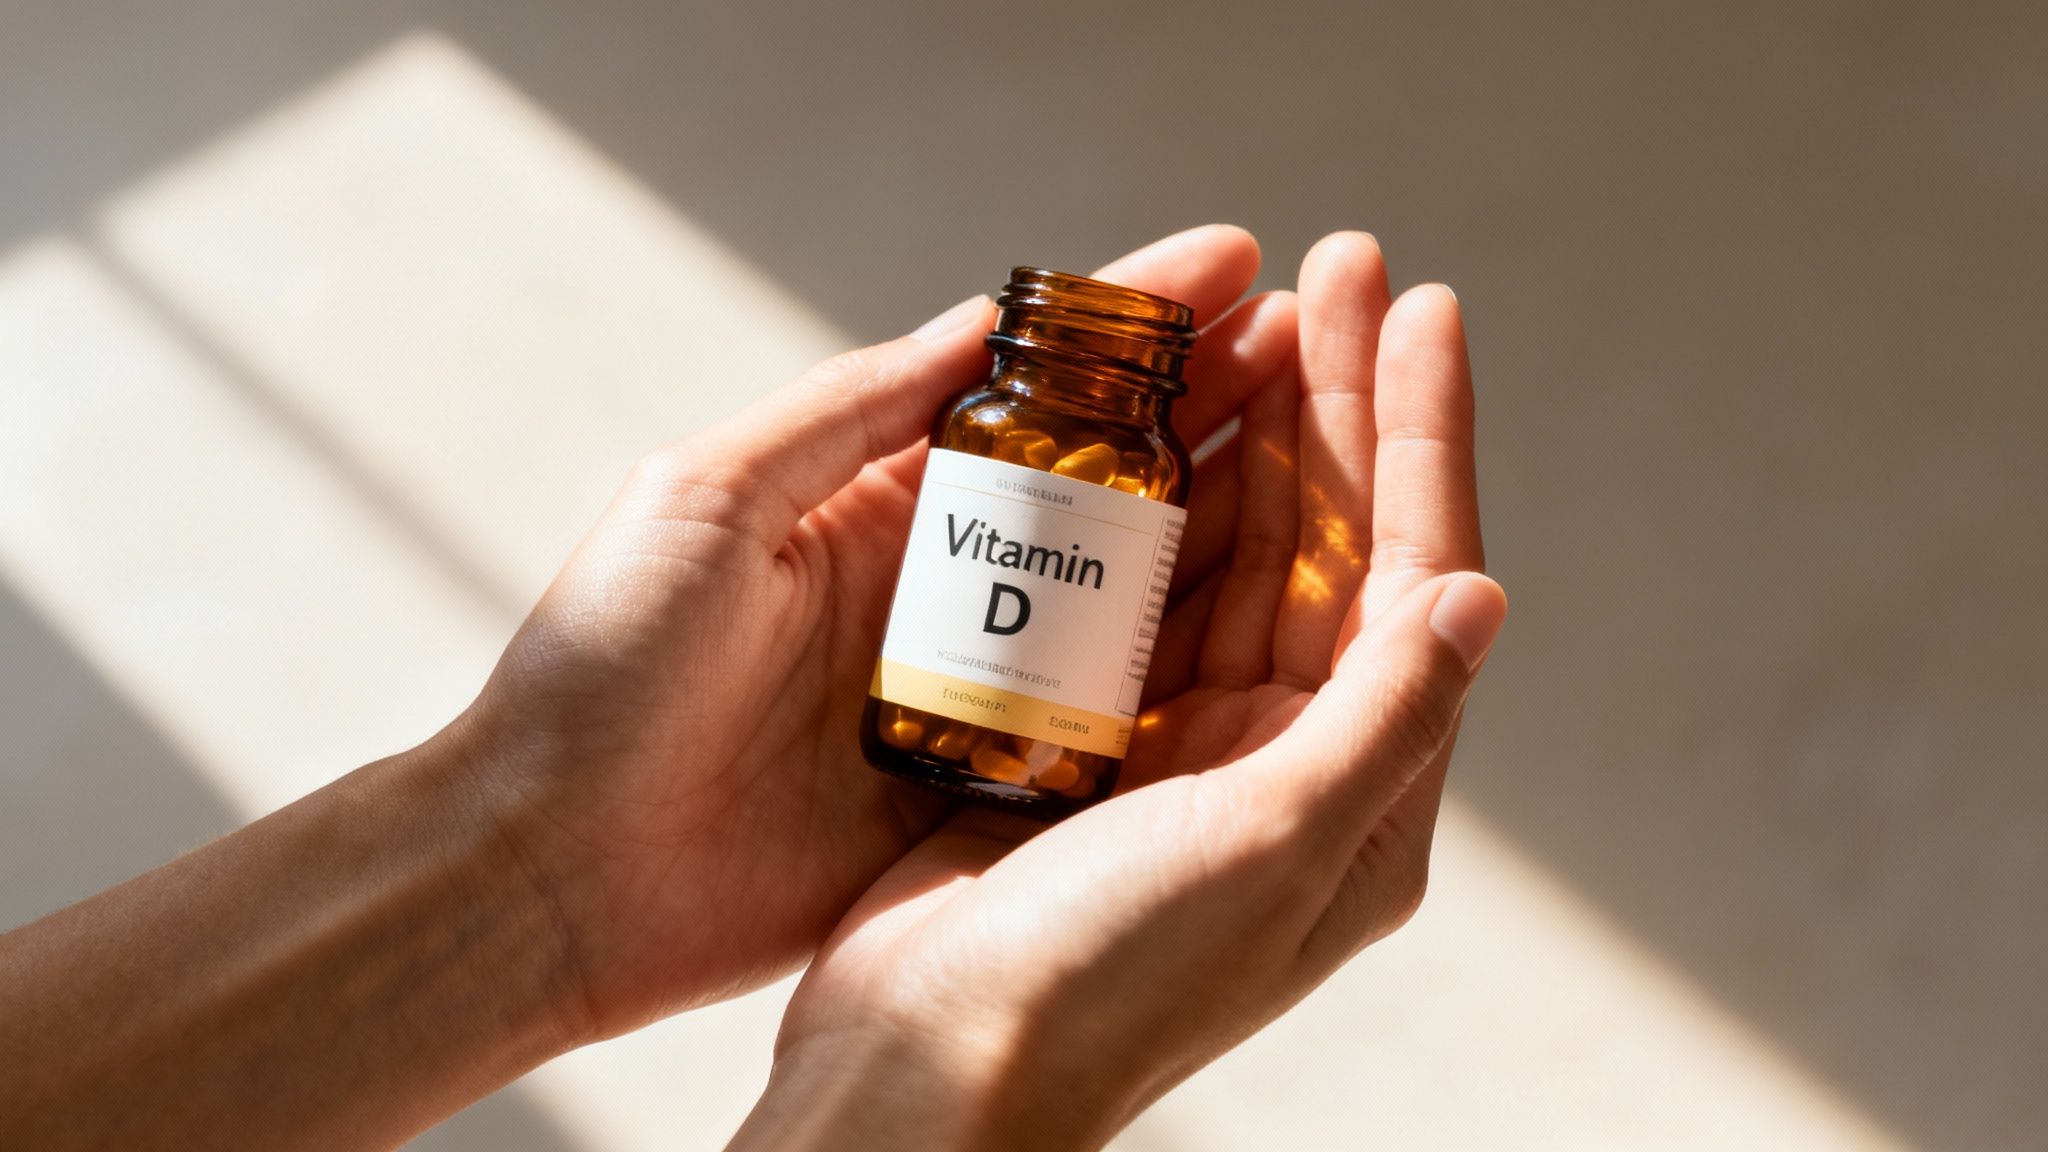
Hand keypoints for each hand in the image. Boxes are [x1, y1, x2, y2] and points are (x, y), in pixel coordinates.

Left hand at [455, 226, 1281, 1036]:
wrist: (556, 871)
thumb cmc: (602, 671)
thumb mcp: (706, 495)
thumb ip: (844, 410)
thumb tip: (976, 321)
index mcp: (871, 500)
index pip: (1031, 389)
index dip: (1137, 323)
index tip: (1234, 266)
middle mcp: (939, 585)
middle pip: (1107, 480)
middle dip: (1217, 408)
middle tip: (1316, 349)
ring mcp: (968, 687)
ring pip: (1128, 593)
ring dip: (1229, 524)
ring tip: (1331, 459)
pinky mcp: (977, 786)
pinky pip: (1105, 721)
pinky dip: (1190, 676)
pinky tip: (1274, 631)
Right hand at [732, 234, 1503, 1148]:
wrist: (928, 1064)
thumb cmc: (1101, 984)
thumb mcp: (1267, 852)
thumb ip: (1382, 723)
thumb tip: (1486, 595)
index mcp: (1358, 799)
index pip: (1414, 579)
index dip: (1421, 439)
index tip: (1420, 311)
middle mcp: (1289, 765)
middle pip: (1334, 546)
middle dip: (1341, 404)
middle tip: (1340, 266)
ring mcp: (1190, 750)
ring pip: (1242, 556)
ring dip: (1256, 435)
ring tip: (1258, 311)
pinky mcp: (1098, 743)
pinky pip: (1145, 592)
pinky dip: (1156, 503)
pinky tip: (1155, 420)